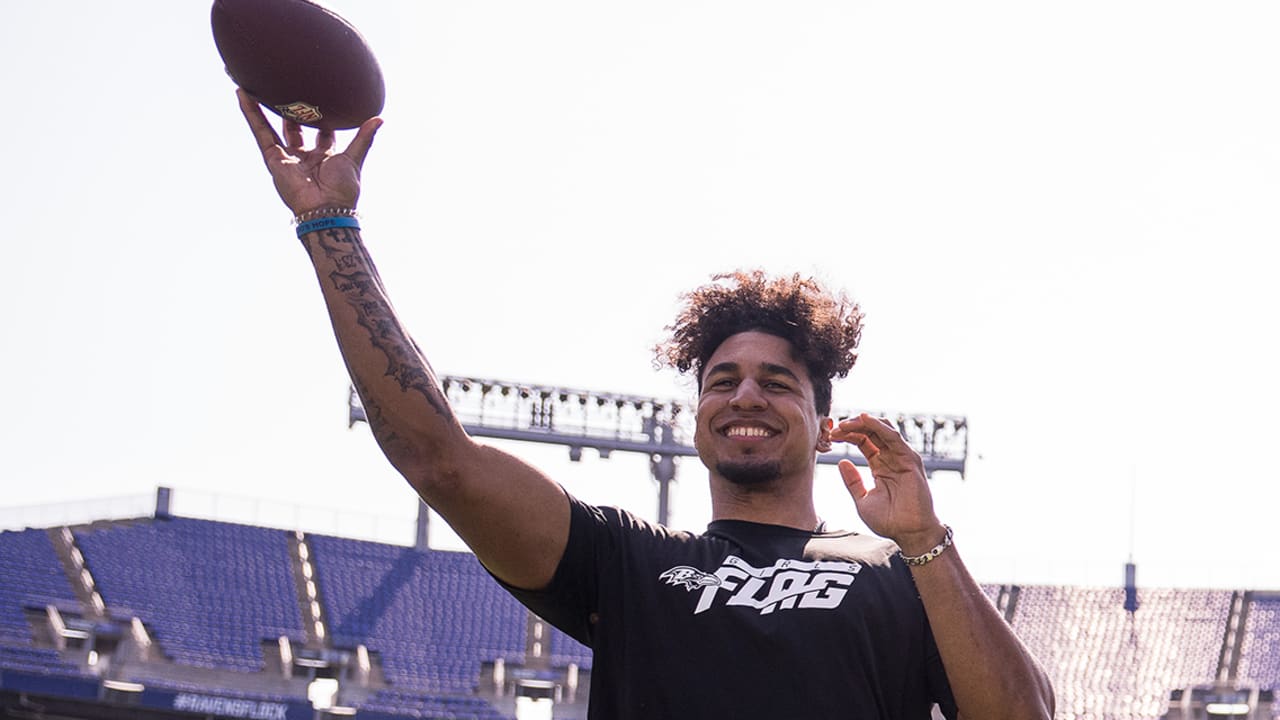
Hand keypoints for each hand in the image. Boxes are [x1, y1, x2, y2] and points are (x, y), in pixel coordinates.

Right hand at [237, 88, 381, 215]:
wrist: (327, 207)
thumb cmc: (343, 188)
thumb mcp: (354, 157)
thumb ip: (364, 137)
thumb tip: (379, 118)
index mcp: (324, 156)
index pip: (322, 130)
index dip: (321, 115)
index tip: (321, 94)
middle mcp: (304, 155)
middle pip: (295, 126)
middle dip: (291, 108)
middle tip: (289, 84)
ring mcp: (286, 156)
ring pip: (272, 126)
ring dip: (263, 106)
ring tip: (255, 82)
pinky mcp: (272, 158)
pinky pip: (259, 131)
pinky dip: (250, 113)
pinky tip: (243, 95)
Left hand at [830, 413, 944, 554]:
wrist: (910, 533)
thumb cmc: (890, 521)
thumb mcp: (862, 500)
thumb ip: (852, 481)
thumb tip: (841, 462)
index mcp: (881, 466)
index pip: (864, 441)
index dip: (848, 435)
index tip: (831, 436)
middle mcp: (892, 458)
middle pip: (872, 432)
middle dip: (853, 426)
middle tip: (835, 428)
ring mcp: (902, 457)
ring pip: (883, 430)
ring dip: (863, 423)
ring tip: (846, 423)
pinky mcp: (910, 460)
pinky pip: (894, 437)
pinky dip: (880, 426)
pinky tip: (865, 420)